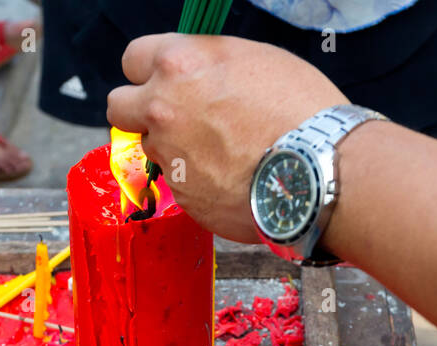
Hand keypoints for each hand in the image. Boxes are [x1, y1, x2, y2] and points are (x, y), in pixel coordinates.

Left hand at [107, 34, 345, 242]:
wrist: (317, 170)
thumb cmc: (299, 109)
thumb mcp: (254, 60)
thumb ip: (209, 64)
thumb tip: (195, 74)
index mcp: (178, 64)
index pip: (132, 59)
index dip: (149, 70)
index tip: (162, 79)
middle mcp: (162, 109)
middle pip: (119, 107)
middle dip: (140, 111)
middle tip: (172, 118)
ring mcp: (168, 156)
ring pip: (153, 148)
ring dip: (175, 149)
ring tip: (222, 152)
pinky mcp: (183, 196)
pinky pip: (179, 184)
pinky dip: (199, 182)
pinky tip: (233, 178)